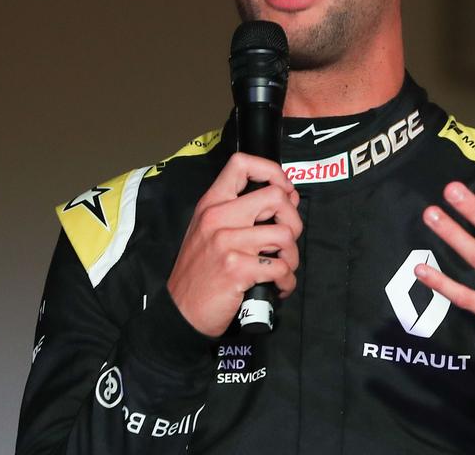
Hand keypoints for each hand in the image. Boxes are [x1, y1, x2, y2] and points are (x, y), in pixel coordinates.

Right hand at [167, 153, 302, 336]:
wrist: (180, 310)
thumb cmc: (198, 271)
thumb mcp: (208, 231)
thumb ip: (241, 211)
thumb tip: (285, 198)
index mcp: (211, 204)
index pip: (241, 164)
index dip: (272, 172)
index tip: (283, 190)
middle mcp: (218, 218)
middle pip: (276, 197)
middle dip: (294, 221)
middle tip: (286, 241)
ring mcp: (227, 243)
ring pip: (285, 235)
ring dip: (292, 257)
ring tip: (281, 268)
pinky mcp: (237, 269)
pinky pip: (281, 268)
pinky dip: (286, 281)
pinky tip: (277, 287)